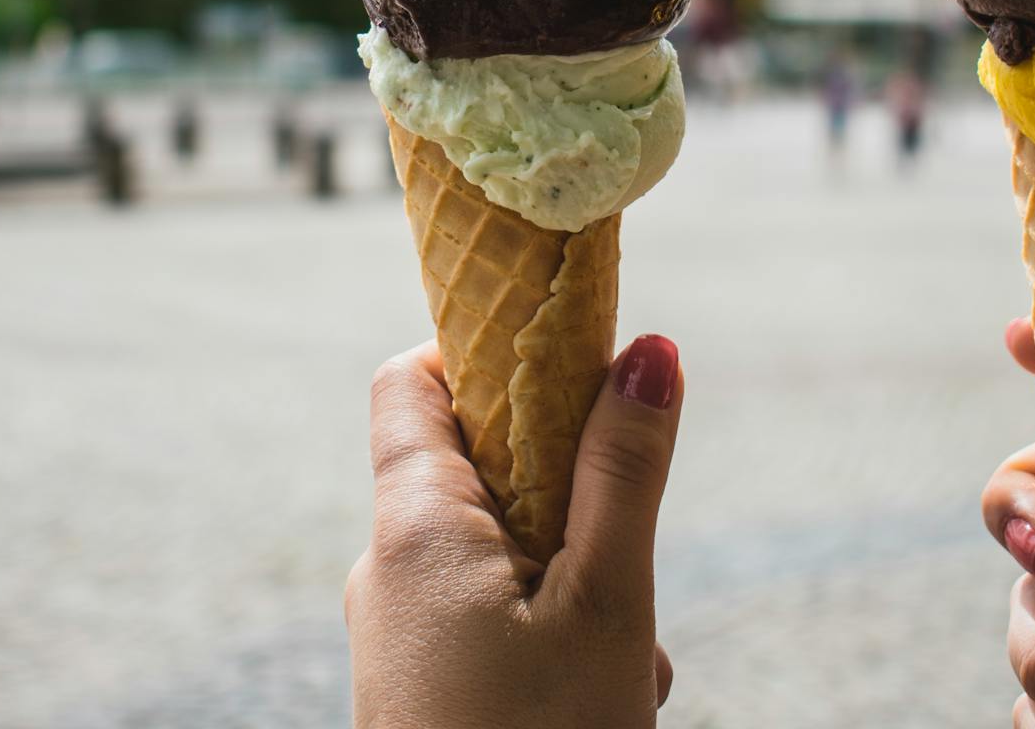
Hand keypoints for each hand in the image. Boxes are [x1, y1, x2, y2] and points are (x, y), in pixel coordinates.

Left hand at [346, 335, 682, 727]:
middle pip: (476, 467)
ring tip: (627, 650)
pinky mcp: (417, 679)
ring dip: (573, 574)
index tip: (568, 366)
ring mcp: (397, 629)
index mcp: (414, 526)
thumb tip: (649, 351)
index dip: (485, 351)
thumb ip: (622, 473)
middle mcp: (385, 568)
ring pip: (497, 551)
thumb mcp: (605, 601)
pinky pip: (486, 615)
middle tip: (625, 546)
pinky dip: (549, 629)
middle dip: (567, 489)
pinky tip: (603, 684)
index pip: (412, 380)